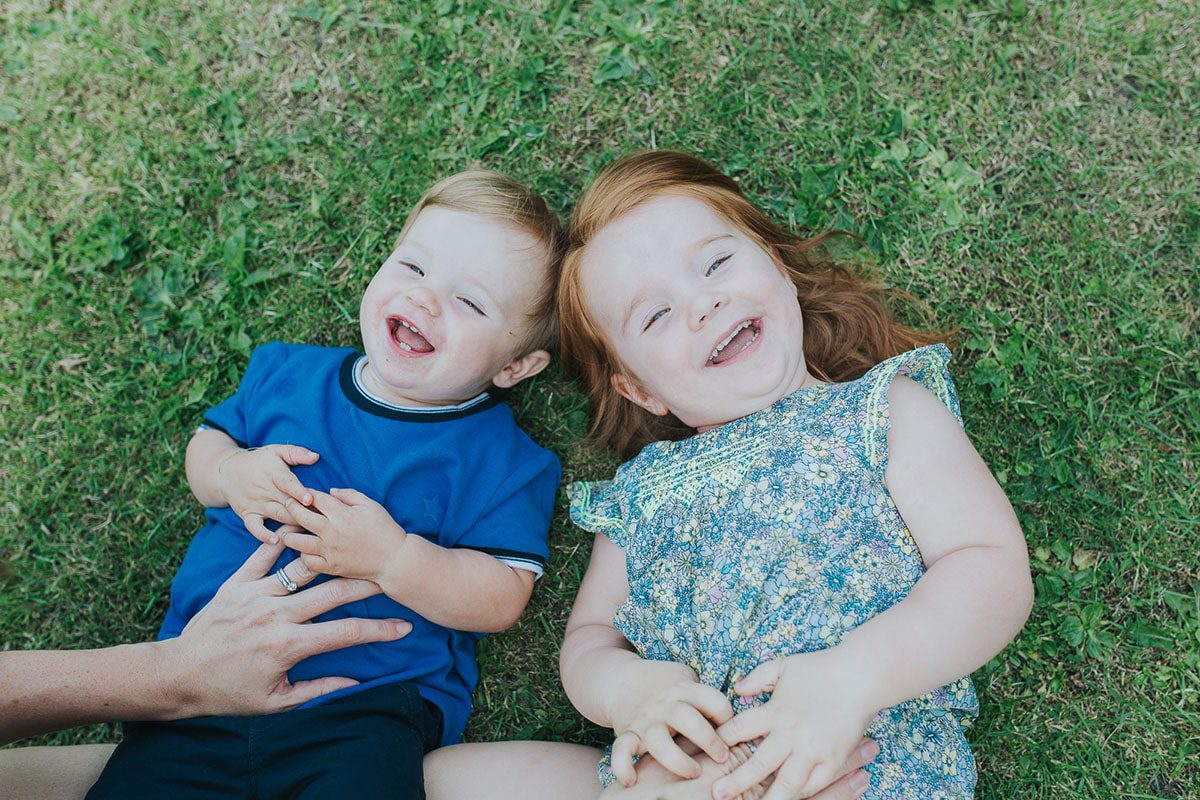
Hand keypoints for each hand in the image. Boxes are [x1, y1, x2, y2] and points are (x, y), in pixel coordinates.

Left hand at [163, 540, 411, 715]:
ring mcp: (254, 595)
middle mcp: (275, 615)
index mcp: (288, 645)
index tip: (403, 627)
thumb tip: (355, 682)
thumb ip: (318, 690)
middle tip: (387, 576)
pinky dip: (281, 542)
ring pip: (301, 568)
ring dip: (329, 557)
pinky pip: (262, 557)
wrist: (177, 676)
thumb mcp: (275, 702)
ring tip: (350, 550)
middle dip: (365, 584)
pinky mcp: (234, 584)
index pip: (346, 633)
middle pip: (332, 592)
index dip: (380, 630)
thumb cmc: (227, 694)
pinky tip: (300, 530)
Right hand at [217, 444, 319, 542]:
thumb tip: (316, 456)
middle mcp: (265, 489)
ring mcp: (256, 503)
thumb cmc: (260, 461)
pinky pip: (255, 528)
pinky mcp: (248, 515)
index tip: (310, 499)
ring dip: (293, 523)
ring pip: (277, 515)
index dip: (299, 491)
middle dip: (304, 511)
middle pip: (287, 503)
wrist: (227, 473)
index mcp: (273, 473)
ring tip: (310, 529)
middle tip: (322, 520)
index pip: (287, 482)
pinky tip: (276, 541)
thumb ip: (296, 453)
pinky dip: (263, 535)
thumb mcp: (276, 451)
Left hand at [281, 488, 407, 580]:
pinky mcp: (331, 567)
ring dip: (290, 534)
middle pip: (300, 516)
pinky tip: (305, 550)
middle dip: (290, 507)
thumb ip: (349, 494)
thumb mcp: (371, 505)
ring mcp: (330, 551)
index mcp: (342, 514)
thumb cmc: (385, 529)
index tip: (300, 492)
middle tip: (287, 505)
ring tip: (290, 531)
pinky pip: (307, 562)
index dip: (304, 492)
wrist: (394, 559)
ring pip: (297, 542)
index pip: (315, 498)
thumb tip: (330, 491)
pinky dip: (303, 555)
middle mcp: (332, 532)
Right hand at [608, 659, 734, 786]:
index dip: (728, 717)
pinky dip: (623, 766)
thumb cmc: (664, 683)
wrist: (620, 679)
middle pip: (688, 720)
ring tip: (692, 773)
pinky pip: (621, 751)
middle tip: (722, 757)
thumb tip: (740, 719)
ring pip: (659, 741)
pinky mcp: (627, 733)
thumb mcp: (687, 678)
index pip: (714, 701)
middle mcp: (664, 705)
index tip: (733, 731)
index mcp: (684, 689)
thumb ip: (707, 696)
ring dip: (677, 760)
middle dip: (709, 741)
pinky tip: (632, 781)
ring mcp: (645, 721)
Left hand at [711, 649, 877, 799]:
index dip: (722, 740)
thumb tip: (736, 690)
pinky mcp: (833, 760)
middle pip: (758, 763)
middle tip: (717, 793)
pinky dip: (800, 794)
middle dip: (736, 780)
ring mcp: (813, 750)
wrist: (860, 675)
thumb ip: (757, 677)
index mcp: (775, 711)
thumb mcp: (783, 666)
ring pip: (786, 782)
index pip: (740, 729)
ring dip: (769, 798)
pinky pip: (814, 784)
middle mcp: (791, 734)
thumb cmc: (820, 668)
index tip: (710, 753)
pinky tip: (787, 799)